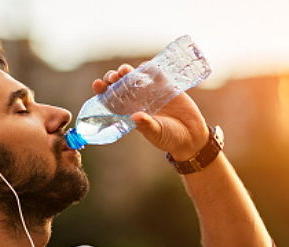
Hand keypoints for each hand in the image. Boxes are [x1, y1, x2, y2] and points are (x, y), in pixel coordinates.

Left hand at [92, 64, 208, 159]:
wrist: (192, 136)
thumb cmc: (169, 138)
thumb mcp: (156, 133)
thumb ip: (146, 125)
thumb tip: (135, 116)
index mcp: (129, 112)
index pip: (111, 99)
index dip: (102, 90)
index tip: (97, 84)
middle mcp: (137, 100)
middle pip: (120, 85)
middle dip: (114, 78)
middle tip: (113, 77)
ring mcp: (151, 92)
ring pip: (135, 77)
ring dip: (128, 71)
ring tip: (125, 70)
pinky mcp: (166, 86)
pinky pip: (155, 73)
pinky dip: (148, 68)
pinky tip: (144, 67)